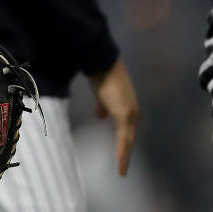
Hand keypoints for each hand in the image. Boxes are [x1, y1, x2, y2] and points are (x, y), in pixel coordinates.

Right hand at [88, 58, 137, 175]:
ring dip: (124, 154)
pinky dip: (121, 152)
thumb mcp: (100, 93)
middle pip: (129, 136)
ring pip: (127, 140)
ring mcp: (130, 114)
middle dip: (124, 150)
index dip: (123, 139)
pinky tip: (119, 163)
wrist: (102, 64)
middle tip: (121, 164)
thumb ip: (102, 106)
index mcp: (127, 105)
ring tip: (121, 168)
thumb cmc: (100, 75)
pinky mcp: (125, 117)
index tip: (120, 149)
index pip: (126, 126)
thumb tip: (100, 117)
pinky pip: (123, 139)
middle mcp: (132, 111)